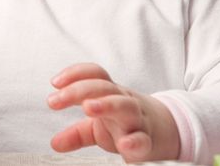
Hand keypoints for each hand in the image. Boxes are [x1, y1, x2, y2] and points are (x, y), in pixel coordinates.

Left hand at [47, 63, 179, 162]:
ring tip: (88, 108)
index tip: (55, 83)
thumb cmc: (125, 123)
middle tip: (57, 99)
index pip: (95, 75)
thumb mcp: (98, 126)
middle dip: (80, 89)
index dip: (75, 74)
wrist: (165, 132)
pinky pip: (142, 139)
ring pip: (124, 106)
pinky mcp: (146, 141)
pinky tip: (124, 144)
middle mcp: (123, 102)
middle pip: (104, 87)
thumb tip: (55, 143)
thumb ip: (76, 133)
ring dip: (106, 104)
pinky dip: (134, 141)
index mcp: (110, 94)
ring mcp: (136, 119)